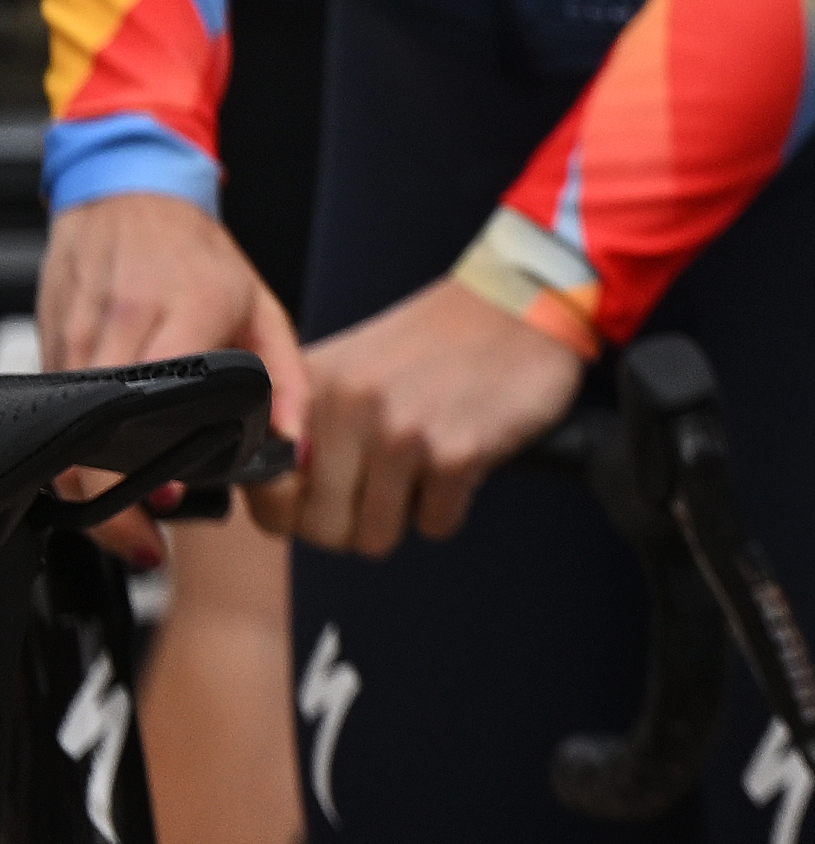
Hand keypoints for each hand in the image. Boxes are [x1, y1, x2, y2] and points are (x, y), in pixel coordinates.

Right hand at [34, 196, 300, 554]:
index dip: (152, 455)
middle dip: (110, 494)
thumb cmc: (200, 256)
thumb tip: (296, 448)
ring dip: (87, 481)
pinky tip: (101, 469)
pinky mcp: (49, 341)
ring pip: (66, 426)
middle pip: (96, 426)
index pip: (156, 392)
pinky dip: (73, 447)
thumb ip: (288, 381)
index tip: (168, 497)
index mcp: (185, 308)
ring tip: (125, 517)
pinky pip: (57, 408)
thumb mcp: (264, 311)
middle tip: (141, 536)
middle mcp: (122, 320)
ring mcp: (77, 332)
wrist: (130, 198)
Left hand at [290, 280, 591, 557]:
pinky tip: (459, 463)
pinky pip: (435, 525)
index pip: (268, 499)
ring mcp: (401, 433)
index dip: (298, 514)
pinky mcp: (457, 453)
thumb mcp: (349, 369)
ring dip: (402, 518)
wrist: (518, 304)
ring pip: (374, 538)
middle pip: (322, 530)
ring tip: (422, 475)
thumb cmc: (433, 344)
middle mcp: (347, 411)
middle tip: (382, 494)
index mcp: (310, 390)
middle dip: (354, 526)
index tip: (326, 499)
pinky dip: (449, 507)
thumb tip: (277, 500)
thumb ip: (303, 424)